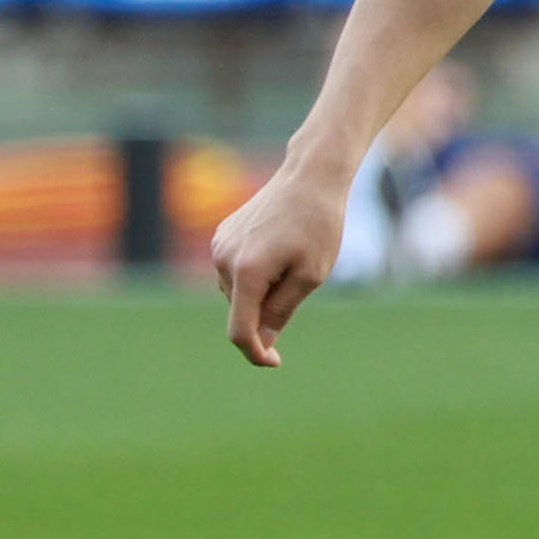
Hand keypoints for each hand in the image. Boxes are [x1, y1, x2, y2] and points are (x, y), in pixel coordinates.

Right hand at [211, 156, 355, 367]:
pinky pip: (236, 271)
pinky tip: (279, 248)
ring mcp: (219, 246)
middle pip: (242, 309)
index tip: (274, 361)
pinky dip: (256, 274)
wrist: (309, 177)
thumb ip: (281, 311)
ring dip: (263, 290)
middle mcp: (224, 260)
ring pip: (239, 292)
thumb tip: (262, 341)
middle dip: (268, 311)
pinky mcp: (222, 236)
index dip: (255, 353)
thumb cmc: (319, 226)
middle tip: (302, 279)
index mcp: (247, 273)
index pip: (240, 331)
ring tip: (293, 258)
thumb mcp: (310, 275)